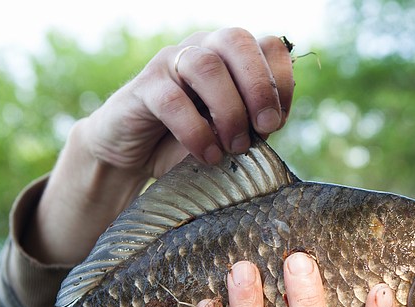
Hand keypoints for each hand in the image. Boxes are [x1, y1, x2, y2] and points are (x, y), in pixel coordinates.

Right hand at [23, 28, 294, 264]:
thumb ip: (254, 121)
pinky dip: (195, 131)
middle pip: (236, 40)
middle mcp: (201, 49)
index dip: (280, 81)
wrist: (134, 157)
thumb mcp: (231, 132)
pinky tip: (207, 155)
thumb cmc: (190, 142)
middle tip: (265, 128)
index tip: (277, 122)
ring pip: (204, 66)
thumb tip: (274, 119)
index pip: (267, 44)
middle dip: (259, 86)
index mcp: (230, 56)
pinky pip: (171, 100)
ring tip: (234, 146)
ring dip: (228, 110)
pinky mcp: (142, 89)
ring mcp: (169, 64)